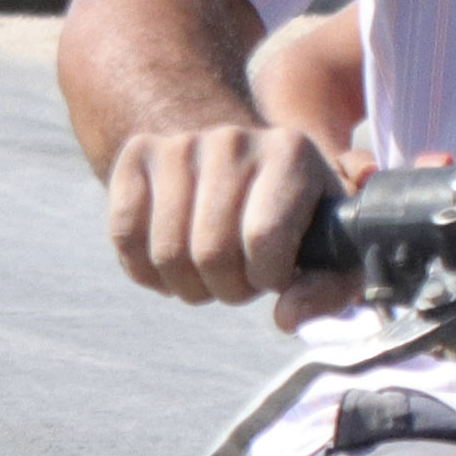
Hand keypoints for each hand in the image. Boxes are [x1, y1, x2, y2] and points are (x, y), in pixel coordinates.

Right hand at [102, 122, 352, 320]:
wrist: (239, 164)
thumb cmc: (294, 217)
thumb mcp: (330, 248)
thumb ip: (327, 289)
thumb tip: (285, 317)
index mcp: (290, 153)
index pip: (263, 239)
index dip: (266, 277)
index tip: (274, 273)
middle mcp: (233, 139)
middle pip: (210, 252)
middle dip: (227, 287)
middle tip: (240, 279)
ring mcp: (179, 144)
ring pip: (166, 253)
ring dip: (188, 285)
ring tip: (209, 272)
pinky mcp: (136, 155)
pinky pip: (125, 236)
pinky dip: (146, 270)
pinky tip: (172, 264)